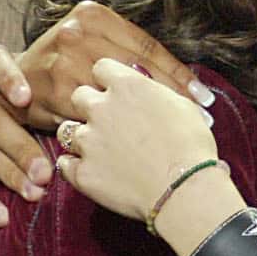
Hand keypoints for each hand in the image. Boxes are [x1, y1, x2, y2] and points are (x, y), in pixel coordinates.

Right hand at [17, 1, 209, 128]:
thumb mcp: (92, 42)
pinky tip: (143, 145)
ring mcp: (63, 64)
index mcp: (92, 15)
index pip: (147, 48)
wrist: (11, 85)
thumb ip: (126, 52)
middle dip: (172, 97)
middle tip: (200, 118)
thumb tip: (179, 78)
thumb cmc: (64, 66)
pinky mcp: (54, 95)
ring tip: (180, 134)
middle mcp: (76, 34)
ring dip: (153, 118)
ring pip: (121, 97)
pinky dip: (123, 133)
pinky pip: (100, 118)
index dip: (178, 74)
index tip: (203, 97)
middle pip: (139, 71)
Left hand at [55, 57, 217, 221]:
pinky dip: (76, 167)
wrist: (185, 188)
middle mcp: (100, 108)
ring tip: (103, 151)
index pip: (101, 67)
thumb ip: (156, 93)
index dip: (108, 80)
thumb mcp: (182, 105)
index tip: (116, 92)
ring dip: (82, 138)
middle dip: (89, 106)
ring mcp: (88, 141)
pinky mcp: (83, 172)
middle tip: (109, 122)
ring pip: (67, 130)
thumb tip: (150, 89)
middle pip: (78, 96)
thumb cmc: (191, 146)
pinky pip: (65, 164)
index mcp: (126, 86)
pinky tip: (94, 171)